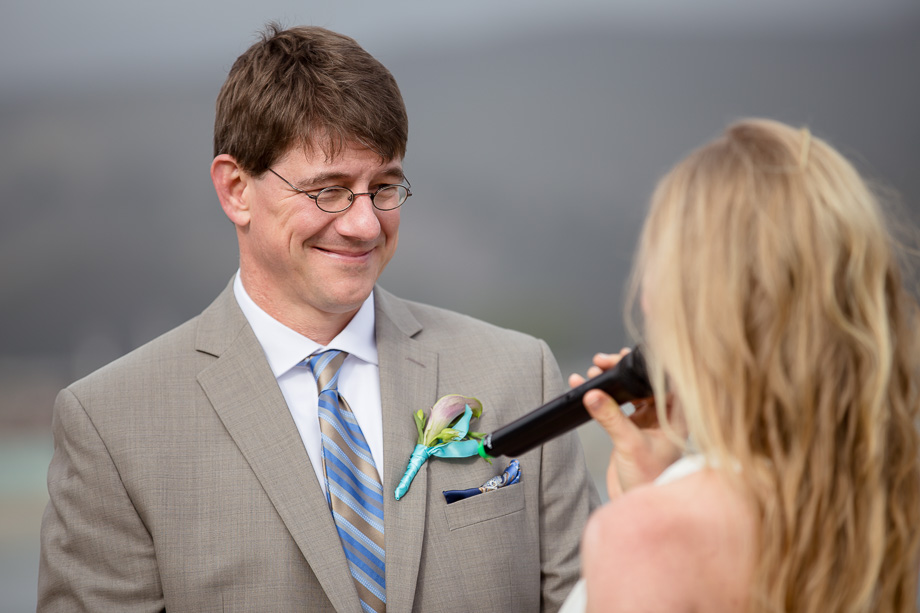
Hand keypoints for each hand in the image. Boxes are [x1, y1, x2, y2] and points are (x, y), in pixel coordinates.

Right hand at [569, 348, 683, 498]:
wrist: (637, 504)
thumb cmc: (649, 480)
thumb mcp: (629, 445)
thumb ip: (611, 418)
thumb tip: (593, 394)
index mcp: (675, 418)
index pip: (664, 381)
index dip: (646, 366)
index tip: (624, 357)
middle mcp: (663, 417)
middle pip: (643, 383)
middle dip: (621, 372)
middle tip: (602, 362)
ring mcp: (646, 423)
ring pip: (628, 393)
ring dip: (610, 383)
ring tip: (591, 373)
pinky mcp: (630, 430)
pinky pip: (616, 407)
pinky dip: (602, 398)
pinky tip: (585, 390)